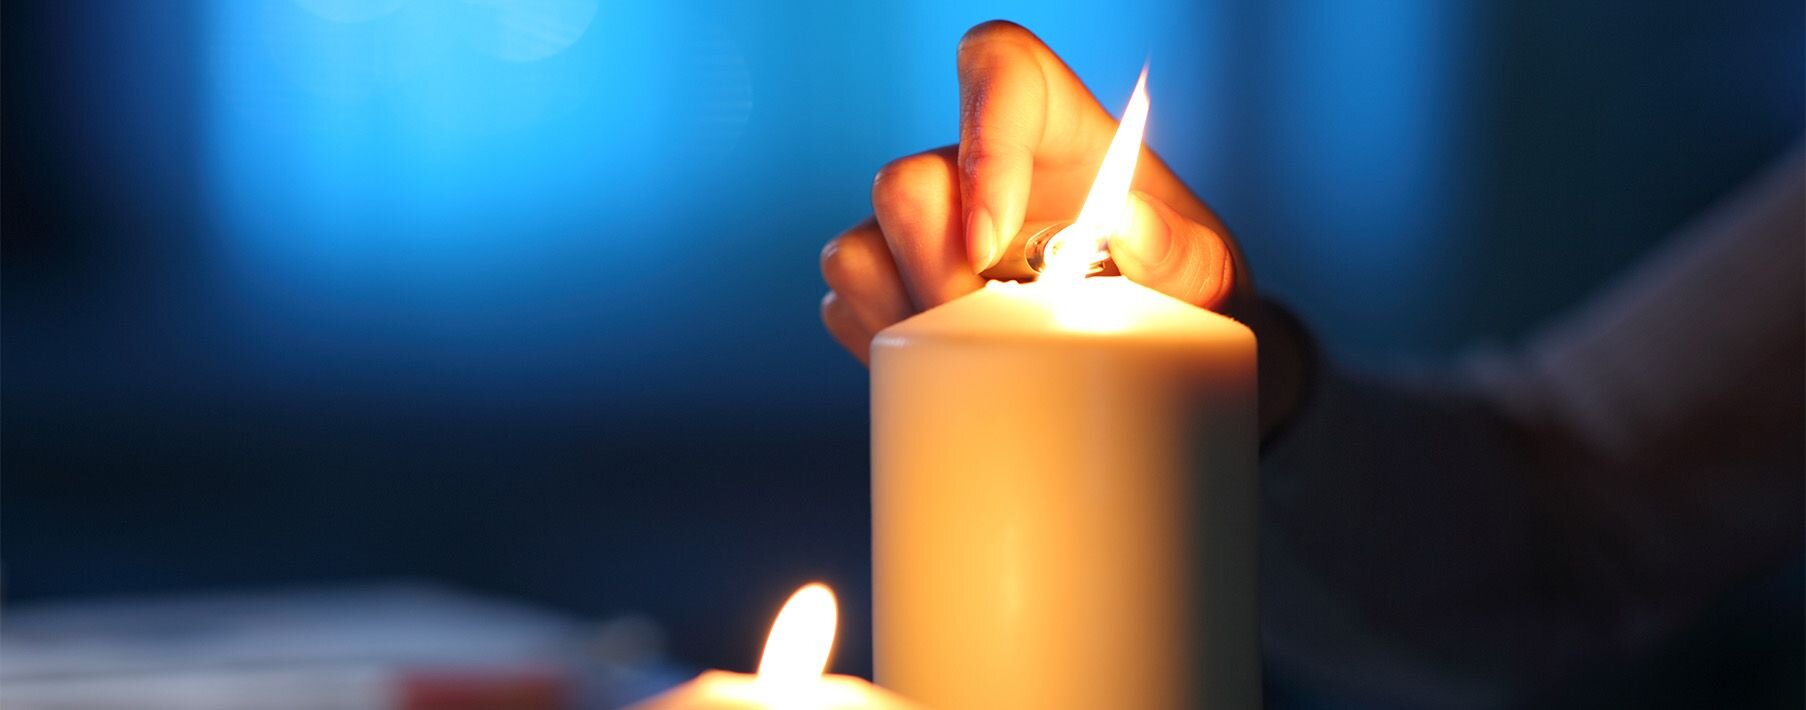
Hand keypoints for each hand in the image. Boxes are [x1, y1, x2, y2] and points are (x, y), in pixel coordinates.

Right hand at [820, 21, 1307, 433]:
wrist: (1163, 377)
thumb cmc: (1190, 312)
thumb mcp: (1217, 289)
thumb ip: (1190, 257)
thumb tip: (1131, 224)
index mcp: (1058, 135)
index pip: (1001, 68)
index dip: (983, 134)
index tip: (995, 238)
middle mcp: (976, 171)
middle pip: (904, 181)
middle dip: (933, 272)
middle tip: (989, 331)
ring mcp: (926, 234)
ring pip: (857, 251)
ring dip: (906, 319)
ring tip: (974, 362)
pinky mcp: (891, 290)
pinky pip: (846, 308)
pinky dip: (885, 350)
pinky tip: (946, 372)